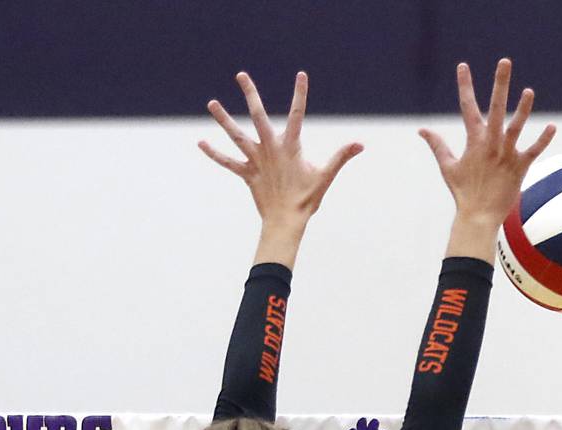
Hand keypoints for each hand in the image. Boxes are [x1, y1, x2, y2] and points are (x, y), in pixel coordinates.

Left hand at [199, 71, 361, 229]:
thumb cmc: (307, 199)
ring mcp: (256, 160)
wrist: (286, 221)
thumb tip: (360, 144)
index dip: (300, 94)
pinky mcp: (247, 173)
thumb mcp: (326, 176)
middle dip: (250, 94)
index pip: (297, 114)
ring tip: (212, 103)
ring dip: (224, 119)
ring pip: (237, 135)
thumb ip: (341, 157)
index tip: (301, 75)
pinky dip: (215, 153)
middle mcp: (270, 149)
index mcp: (290, 146)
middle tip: (241, 75)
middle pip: (258, 116)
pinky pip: (228, 162)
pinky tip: (201, 143)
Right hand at [420, 59, 554, 225]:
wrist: (478, 216)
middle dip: (500, 83)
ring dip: (523, 108)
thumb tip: (422, 130)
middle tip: (505, 62)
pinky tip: (552, 126)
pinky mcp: (520, 167)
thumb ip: (437, 145)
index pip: (467, 106)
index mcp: (473, 140)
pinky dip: (543, 139)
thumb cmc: (463, 193)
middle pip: (496, 107)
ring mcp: (506, 154)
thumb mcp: (448, 167)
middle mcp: (491, 143)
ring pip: (516, 126)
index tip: (463, 65)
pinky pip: (534, 151)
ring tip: (529, 91)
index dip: (465, 85)